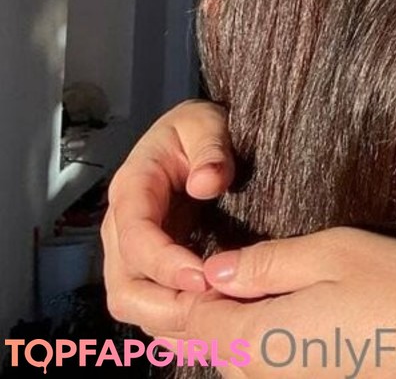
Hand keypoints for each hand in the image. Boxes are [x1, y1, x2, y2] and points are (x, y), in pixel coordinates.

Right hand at [101, 98, 235, 320]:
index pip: (136, 239)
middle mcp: (122, 229)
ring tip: (217, 323)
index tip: (202, 278)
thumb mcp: (205, 123)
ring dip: (171, 322)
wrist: (192, 136)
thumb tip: (206, 183)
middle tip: (214, 311)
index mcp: (132, 190)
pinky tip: (210, 329)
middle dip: (166, 306)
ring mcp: (131, 254)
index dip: (165, 264)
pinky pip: (150, 310)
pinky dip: (174, 326)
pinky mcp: (147, 271)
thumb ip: (210, 149)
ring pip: (134, 306)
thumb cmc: (196, 130)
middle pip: (125, 287)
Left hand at [127, 227, 395, 378]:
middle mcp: (262, 373)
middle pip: (195, 342)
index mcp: (256, 339)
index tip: (151, 251)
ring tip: (200, 271)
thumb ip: (266, 261)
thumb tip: (215, 267)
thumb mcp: (331, 253)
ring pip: (224, 352)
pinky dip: (237, 330)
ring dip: (205, 318)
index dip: (161, 287)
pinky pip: (255, 358)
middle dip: (174, 303)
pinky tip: (250, 298)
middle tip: (168, 256)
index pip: (182, 318)